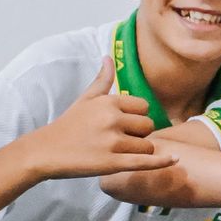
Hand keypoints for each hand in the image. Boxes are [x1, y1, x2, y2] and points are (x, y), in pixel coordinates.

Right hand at [21, 57, 176, 179]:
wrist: (45, 151)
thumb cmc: (68, 125)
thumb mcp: (85, 99)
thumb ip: (102, 80)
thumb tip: (108, 57)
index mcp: (108, 102)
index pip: (143, 107)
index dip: (136, 117)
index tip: (122, 124)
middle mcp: (112, 119)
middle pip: (148, 126)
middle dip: (139, 134)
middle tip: (118, 140)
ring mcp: (113, 142)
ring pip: (147, 146)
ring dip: (138, 151)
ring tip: (117, 152)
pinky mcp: (113, 163)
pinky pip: (145, 161)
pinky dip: (162, 161)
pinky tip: (175, 159)